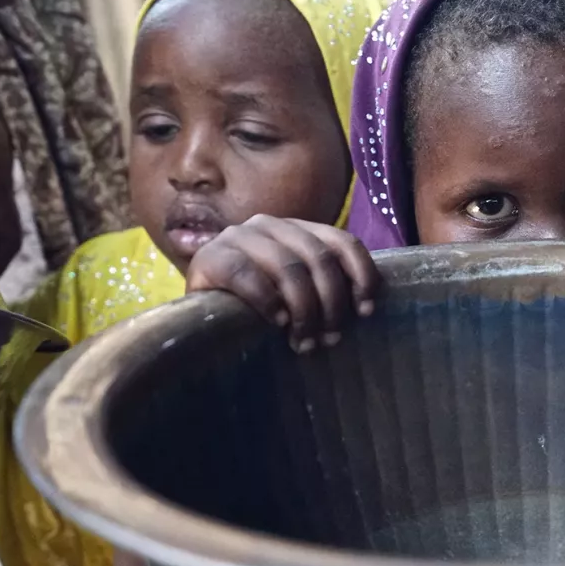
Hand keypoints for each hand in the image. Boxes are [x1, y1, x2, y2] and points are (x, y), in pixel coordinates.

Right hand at [185, 216, 379, 351]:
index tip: (366, 311)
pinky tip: (275, 322)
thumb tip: (366, 306)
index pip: (343, 242)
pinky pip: (246, 275)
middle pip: (319, 258)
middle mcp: (269, 224)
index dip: (361, 275)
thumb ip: (324, 289)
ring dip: (304, 310)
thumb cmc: (256, 311)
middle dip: (331, 304)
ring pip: (288, 268)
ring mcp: (237, 236)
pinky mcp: (210, 257)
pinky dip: (266, 301)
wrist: (197, 318)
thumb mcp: (297, 296)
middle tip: (331, 338)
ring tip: (305, 341)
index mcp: (297, 229)